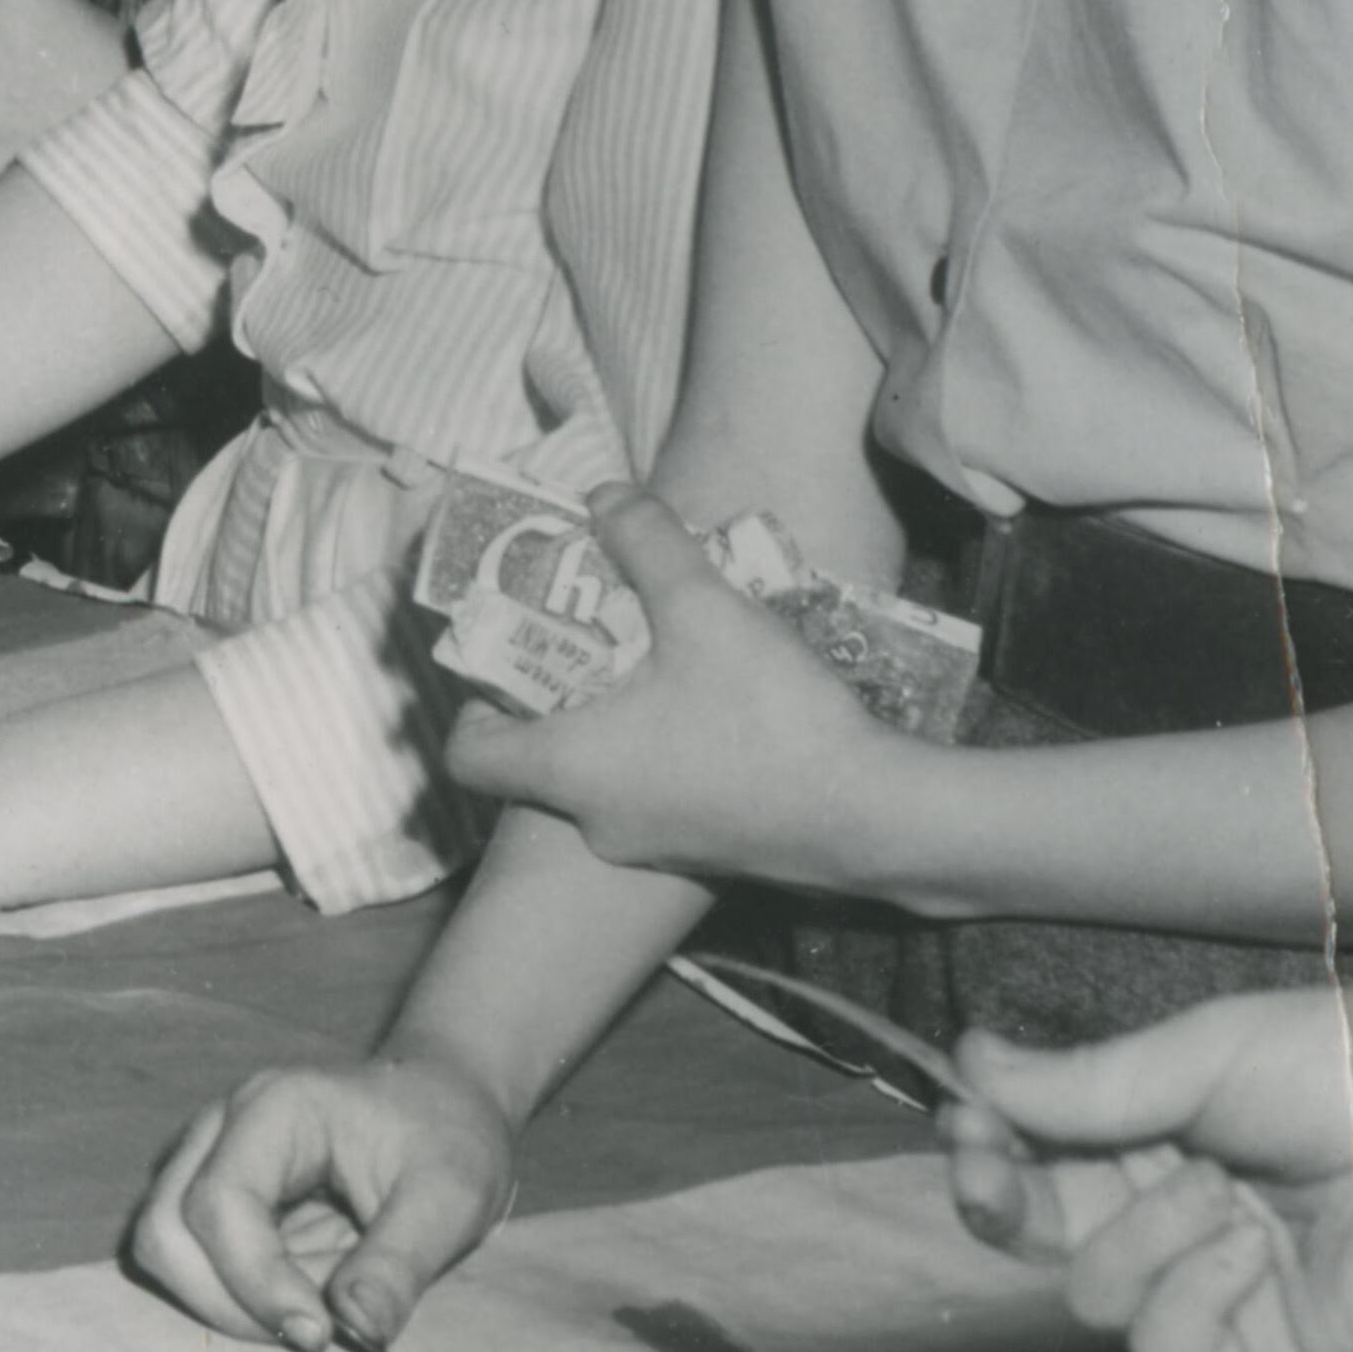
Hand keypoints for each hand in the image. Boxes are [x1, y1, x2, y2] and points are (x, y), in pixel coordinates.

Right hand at [128, 1048, 523, 1351]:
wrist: (439, 1105)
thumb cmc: (448, 1139)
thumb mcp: (450, 1200)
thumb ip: (400, 1265)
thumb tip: (358, 1332)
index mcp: (273, 1109)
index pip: (219, 1203)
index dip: (256, 1281)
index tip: (322, 1336)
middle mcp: (221, 1128)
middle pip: (166, 1229)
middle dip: (231, 1301)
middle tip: (319, 1331)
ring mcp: (209, 1159)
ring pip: (168, 1249)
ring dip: (235, 1303)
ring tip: (321, 1305)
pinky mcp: (217, 1194)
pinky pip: (196, 1260)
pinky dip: (244, 1297)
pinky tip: (307, 1293)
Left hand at [441, 489, 899, 890]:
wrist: (885, 821)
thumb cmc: (772, 719)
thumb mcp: (702, 607)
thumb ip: (644, 541)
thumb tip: (605, 495)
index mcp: (571, 772)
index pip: (467, 758)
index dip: (472, 705)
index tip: (507, 659)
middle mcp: (602, 824)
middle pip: (542, 759)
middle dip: (561, 693)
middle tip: (591, 637)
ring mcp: (661, 849)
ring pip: (610, 779)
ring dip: (622, 721)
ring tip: (662, 658)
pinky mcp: (719, 856)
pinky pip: (668, 799)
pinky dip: (673, 754)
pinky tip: (722, 705)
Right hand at [945, 989, 1352, 1351]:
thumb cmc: (1349, 1068)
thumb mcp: (1200, 1053)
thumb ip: (1084, 1082)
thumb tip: (968, 1065)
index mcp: (1155, 1135)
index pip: (1034, 1156)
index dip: (983, 1146)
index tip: (961, 1120)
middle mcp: (1175, 1217)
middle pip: (1040, 1236)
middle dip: (1003, 1201)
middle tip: (989, 1167)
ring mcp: (1219, 1292)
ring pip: (1094, 1295)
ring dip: (1134, 1236)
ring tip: (1212, 1189)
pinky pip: (1168, 1347)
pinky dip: (1191, 1290)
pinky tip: (1246, 1245)